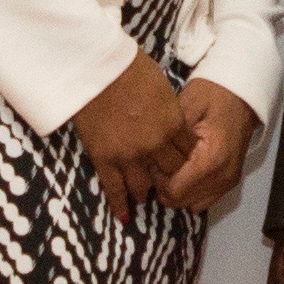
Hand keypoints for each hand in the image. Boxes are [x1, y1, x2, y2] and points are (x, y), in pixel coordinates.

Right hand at [69, 54, 189, 213]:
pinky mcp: (104, 158)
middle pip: (170, 173)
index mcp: (172, 124)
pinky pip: (113, 189)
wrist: (95, 66)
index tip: (181, 162)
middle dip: (169, 177)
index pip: (188, 152)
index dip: (186, 158)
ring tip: (145, 198)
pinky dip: (119, 205)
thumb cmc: (129, 66)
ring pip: (143, 186)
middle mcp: (154, 145)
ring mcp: (128, 155)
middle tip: (166, 182)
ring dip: (145, 193)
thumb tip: (168, 122)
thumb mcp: (161, 87)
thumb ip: (168, 111)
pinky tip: (124, 217)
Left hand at [158, 81, 262, 214]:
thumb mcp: (186, 107)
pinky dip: (190, 192)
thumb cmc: (211, 94)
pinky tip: (184, 173)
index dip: (158, 179)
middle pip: (181, 201)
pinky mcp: (229, 182)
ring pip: (191, 204)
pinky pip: (203, 201)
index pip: (175, 190)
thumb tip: (150, 160)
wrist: (241, 94)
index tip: (154, 159)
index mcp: (212, 159)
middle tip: (160, 163)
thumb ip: (169, 137)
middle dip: (165, 186)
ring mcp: (228, 182)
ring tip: (172, 167)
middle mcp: (223, 177)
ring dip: (177, 190)